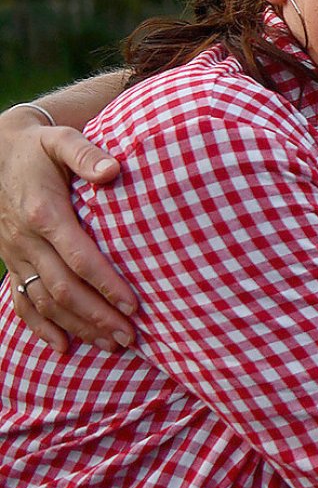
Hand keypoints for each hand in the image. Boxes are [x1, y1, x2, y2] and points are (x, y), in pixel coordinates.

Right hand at [0, 112, 134, 352]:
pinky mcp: (12, 262)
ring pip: (44, 301)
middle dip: (97, 316)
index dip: (105, 283)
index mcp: (45, 214)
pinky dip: (40, 327)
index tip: (134, 304)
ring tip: (111, 345)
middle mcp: (27, 240)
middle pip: (63, 288)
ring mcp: (16, 255)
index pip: (78, 257)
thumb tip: (114, 169)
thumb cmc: (40, 148)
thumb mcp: (60, 140)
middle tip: (130, 337)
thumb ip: (86, 154)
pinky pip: (21, 301)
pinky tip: (62, 346)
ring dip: (77, 326)